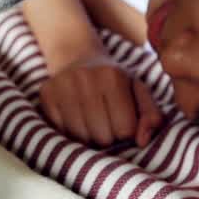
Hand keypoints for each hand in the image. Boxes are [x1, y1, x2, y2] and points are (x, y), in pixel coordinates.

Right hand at [40, 53, 162, 147]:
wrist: (77, 57)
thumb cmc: (113, 80)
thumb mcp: (138, 91)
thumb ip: (151, 115)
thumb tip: (142, 141)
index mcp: (114, 77)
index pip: (126, 130)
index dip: (126, 130)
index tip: (121, 117)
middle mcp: (86, 79)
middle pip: (104, 138)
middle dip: (108, 136)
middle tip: (105, 120)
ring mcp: (63, 87)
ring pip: (82, 139)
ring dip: (89, 138)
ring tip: (91, 121)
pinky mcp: (46, 95)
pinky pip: (61, 133)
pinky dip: (70, 133)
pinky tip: (75, 119)